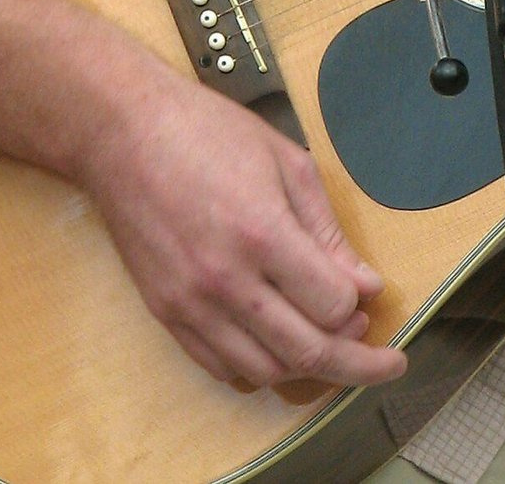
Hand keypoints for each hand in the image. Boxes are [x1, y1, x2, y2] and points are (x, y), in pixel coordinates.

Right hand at [80, 52, 406, 392]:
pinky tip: (277, 345)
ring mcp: (191, 303)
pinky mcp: (165, 313)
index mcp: (262, 232)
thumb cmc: (205, 132)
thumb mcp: (285, 161)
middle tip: (381, 358)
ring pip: (265, 372)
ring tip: (327, 343)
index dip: (360, 306)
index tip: (369, 297)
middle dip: (357, 364)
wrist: (122, 133)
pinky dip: (258, 368)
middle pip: (307, 353)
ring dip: (306, 368)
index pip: (333, 305)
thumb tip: (365, 285)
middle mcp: (226, 279)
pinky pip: (221, 368)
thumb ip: (327, 230)